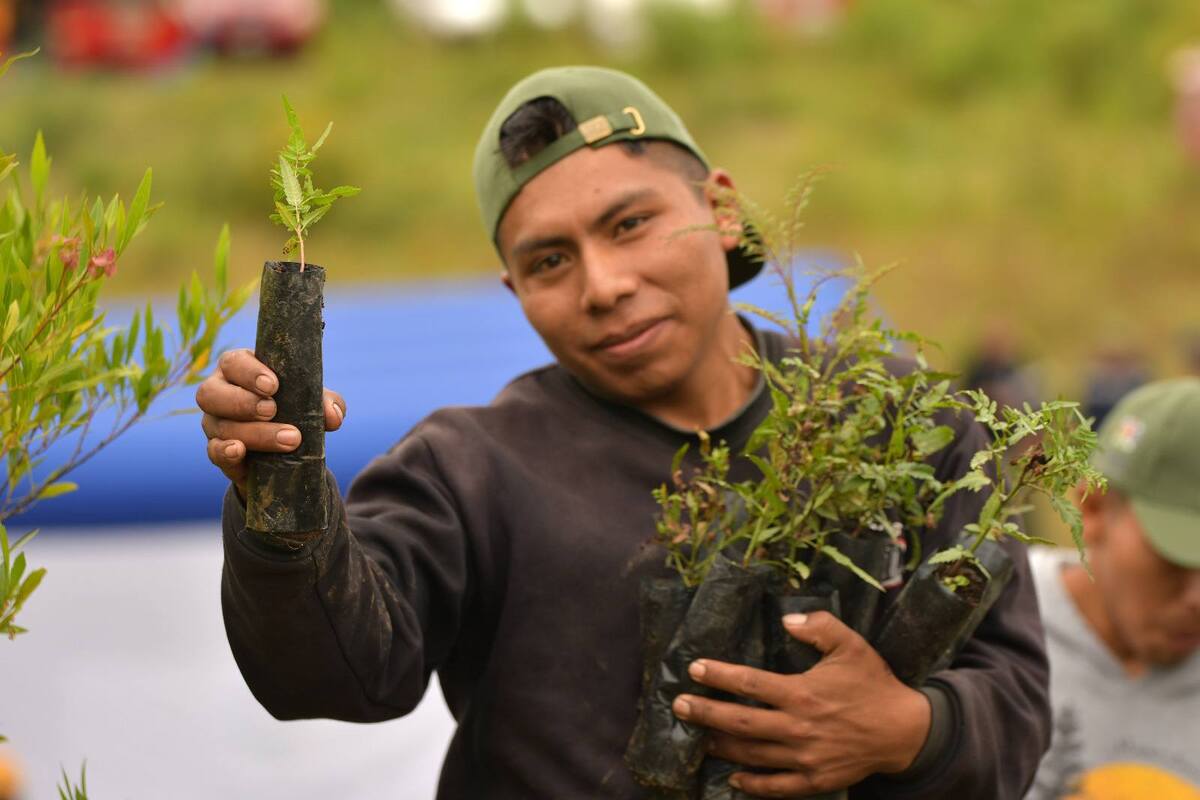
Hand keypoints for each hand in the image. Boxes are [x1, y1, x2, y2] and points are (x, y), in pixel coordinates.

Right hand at [196, 348, 345, 496]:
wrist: (286, 450)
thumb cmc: (295, 409)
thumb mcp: (312, 402)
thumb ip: (326, 403)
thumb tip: (333, 415)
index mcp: (238, 370)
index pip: (233, 363)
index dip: (249, 372)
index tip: (273, 385)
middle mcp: (219, 394)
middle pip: (211, 393)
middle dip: (243, 402)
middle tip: (272, 410)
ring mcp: (214, 423)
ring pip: (217, 424)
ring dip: (253, 432)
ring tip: (289, 438)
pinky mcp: (217, 451)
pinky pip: (212, 451)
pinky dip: (225, 451)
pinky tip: (240, 451)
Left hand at [671, 611, 930, 797]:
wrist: (905, 731)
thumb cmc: (874, 684)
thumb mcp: (852, 645)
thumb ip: (820, 626)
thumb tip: (787, 620)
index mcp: (802, 693)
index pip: (750, 683)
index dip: (719, 675)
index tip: (694, 668)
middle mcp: (798, 727)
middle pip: (740, 721)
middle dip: (705, 713)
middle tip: (679, 706)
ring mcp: (805, 758)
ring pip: (752, 754)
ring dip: (720, 746)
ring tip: (697, 737)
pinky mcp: (815, 781)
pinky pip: (777, 787)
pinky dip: (752, 785)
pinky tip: (733, 778)